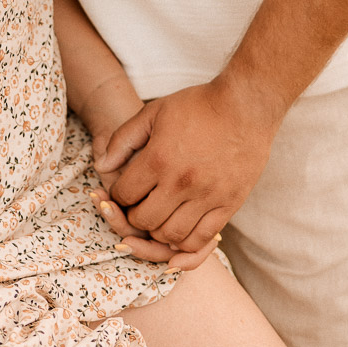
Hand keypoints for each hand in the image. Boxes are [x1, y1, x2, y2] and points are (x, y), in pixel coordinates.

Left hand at [79, 74, 218, 272]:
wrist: (245, 105)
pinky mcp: (228, 204)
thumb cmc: (197, 105)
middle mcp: (181, 182)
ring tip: (160, 214)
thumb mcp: (153, 112)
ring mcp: (206, 196)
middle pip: (143, 221)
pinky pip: (201, 239)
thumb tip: (102, 165)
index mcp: (159, 158)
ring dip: (158, 230)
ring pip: (170, 235)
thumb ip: (123, 139)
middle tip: (140, 204)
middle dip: (134, 215)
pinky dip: (185, 241)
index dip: (118, 195)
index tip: (124, 189)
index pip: (124, 195)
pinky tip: (181, 226)